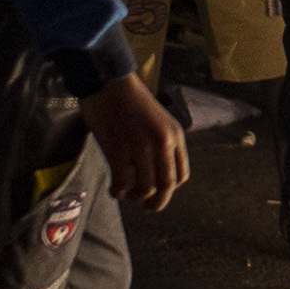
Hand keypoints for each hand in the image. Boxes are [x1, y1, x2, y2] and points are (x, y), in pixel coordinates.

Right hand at [87, 71, 190, 208]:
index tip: (157, 190)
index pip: (181, 175)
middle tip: (147, 207)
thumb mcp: (158, 121)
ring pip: (146, 188)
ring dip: (135, 197)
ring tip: (126, 194)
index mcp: (175, 135)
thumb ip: (160, 144)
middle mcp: (162, 142)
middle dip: (157, 202)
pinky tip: (114, 190)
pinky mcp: (118, 149)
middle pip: (167, 186)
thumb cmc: (129, 100)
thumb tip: (154, 172)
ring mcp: (140, 146)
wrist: (108, 81)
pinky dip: (118, 192)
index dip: (170, 189)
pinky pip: (122, 182)